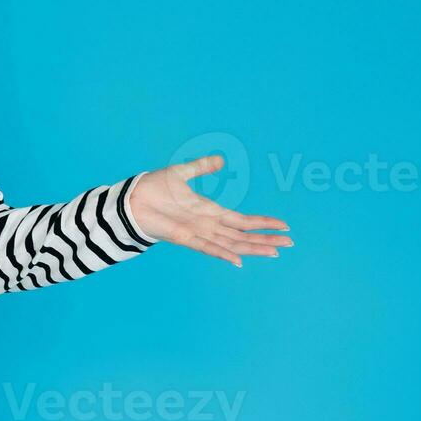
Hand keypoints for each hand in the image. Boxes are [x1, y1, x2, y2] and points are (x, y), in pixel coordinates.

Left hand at [128, 154, 292, 266]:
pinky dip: (223, 253)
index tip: (284, 225)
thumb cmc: (154, 188)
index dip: (262, 223)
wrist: (131, 199)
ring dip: (252, 248)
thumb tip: (221, 160)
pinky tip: (239, 260)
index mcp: (209, 210)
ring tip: (275, 252)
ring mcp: (198, 232)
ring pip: (231, 244)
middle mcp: (208, 224)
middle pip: (243, 235)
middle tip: (290, 244)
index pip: (242, 220)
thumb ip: (201, 167)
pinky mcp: (184, 238)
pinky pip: (207, 247)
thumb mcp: (181, 173)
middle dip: (266, 239)